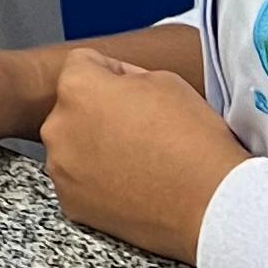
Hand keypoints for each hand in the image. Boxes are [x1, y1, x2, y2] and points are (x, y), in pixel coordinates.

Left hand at [41, 52, 245, 262]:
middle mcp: (58, 128)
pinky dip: (96, 180)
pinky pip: (78, 180)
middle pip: (73, 107)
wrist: (209, 204)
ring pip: (73, 145)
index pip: (82, 63)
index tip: (132, 90)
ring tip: (137, 159)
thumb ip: (126, 75)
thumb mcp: (165, 80)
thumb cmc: (192, 141)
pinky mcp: (71, 204)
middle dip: (98, 111)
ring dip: (94, 146)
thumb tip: (115, 84)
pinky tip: (130, 183)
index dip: (111, 71)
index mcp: (77, 88)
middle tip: (138, 127)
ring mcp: (61, 170)